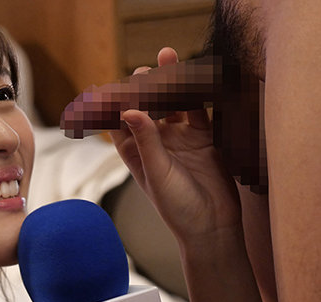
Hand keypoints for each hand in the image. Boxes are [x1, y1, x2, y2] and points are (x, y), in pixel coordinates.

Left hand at [109, 48, 242, 245]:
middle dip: (144, 86)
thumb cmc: (177, 206)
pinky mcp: (204, 138)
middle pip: (146, 105)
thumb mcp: (158, 172)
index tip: (108, 86)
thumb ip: (147, 140)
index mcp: (134, 152)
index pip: (118, 120)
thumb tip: (129, 109)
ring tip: (168, 57)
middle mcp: (154, 142)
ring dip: (171, 81)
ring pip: (173, 102)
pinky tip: (196, 73)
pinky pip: (199, 108)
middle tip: (144, 71)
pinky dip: (197, 91)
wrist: (212, 226)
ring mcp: (180, 138)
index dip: (113, 102)